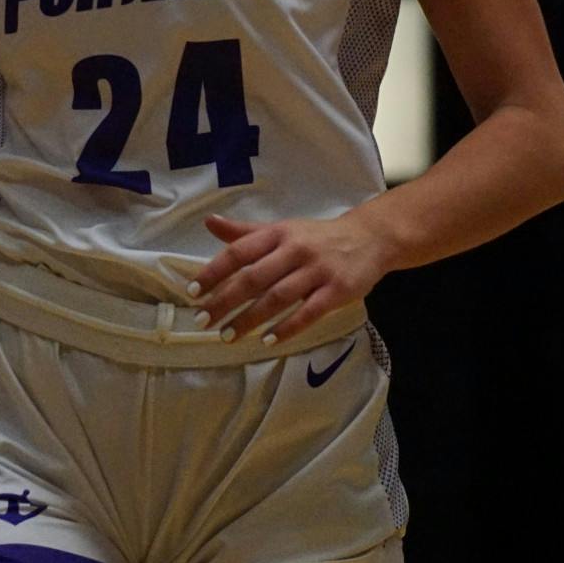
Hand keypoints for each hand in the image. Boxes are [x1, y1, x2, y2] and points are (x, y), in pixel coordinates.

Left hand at [187, 211, 390, 344]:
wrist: (369, 237)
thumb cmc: (316, 237)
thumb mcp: (282, 229)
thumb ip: (245, 232)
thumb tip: (209, 222)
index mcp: (277, 234)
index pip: (239, 252)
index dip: (214, 272)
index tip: (193, 291)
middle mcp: (294, 250)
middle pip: (253, 278)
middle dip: (225, 301)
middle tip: (204, 320)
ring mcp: (317, 271)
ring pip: (277, 297)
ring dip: (250, 319)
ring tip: (228, 335)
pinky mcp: (337, 290)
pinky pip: (308, 312)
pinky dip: (287, 327)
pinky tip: (268, 340)